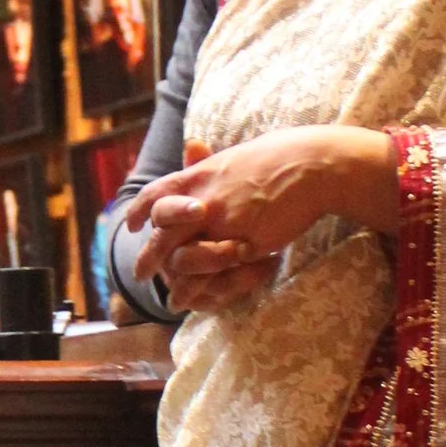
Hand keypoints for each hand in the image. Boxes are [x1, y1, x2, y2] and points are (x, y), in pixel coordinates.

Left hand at [123, 126, 399, 310]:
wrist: (311, 165)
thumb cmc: (279, 156)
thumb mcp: (233, 155)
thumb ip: (207, 160)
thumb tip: (190, 145)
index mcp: (198, 176)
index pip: (156, 196)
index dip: (141, 212)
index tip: (134, 227)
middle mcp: (202, 199)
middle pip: (163, 234)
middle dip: (148, 259)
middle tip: (140, 275)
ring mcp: (221, 223)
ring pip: (183, 258)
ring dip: (174, 282)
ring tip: (169, 299)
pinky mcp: (244, 243)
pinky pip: (214, 273)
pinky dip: (202, 290)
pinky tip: (197, 301)